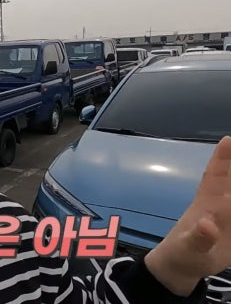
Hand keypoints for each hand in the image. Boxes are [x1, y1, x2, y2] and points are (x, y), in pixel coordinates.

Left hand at [145, 135, 230, 295]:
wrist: (183, 267)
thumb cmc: (181, 253)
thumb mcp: (188, 248)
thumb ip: (199, 238)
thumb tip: (208, 224)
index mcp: (207, 204)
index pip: (215, 176)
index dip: (222, 158)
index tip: (228, 139)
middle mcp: (221, 204)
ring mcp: (230, 216)